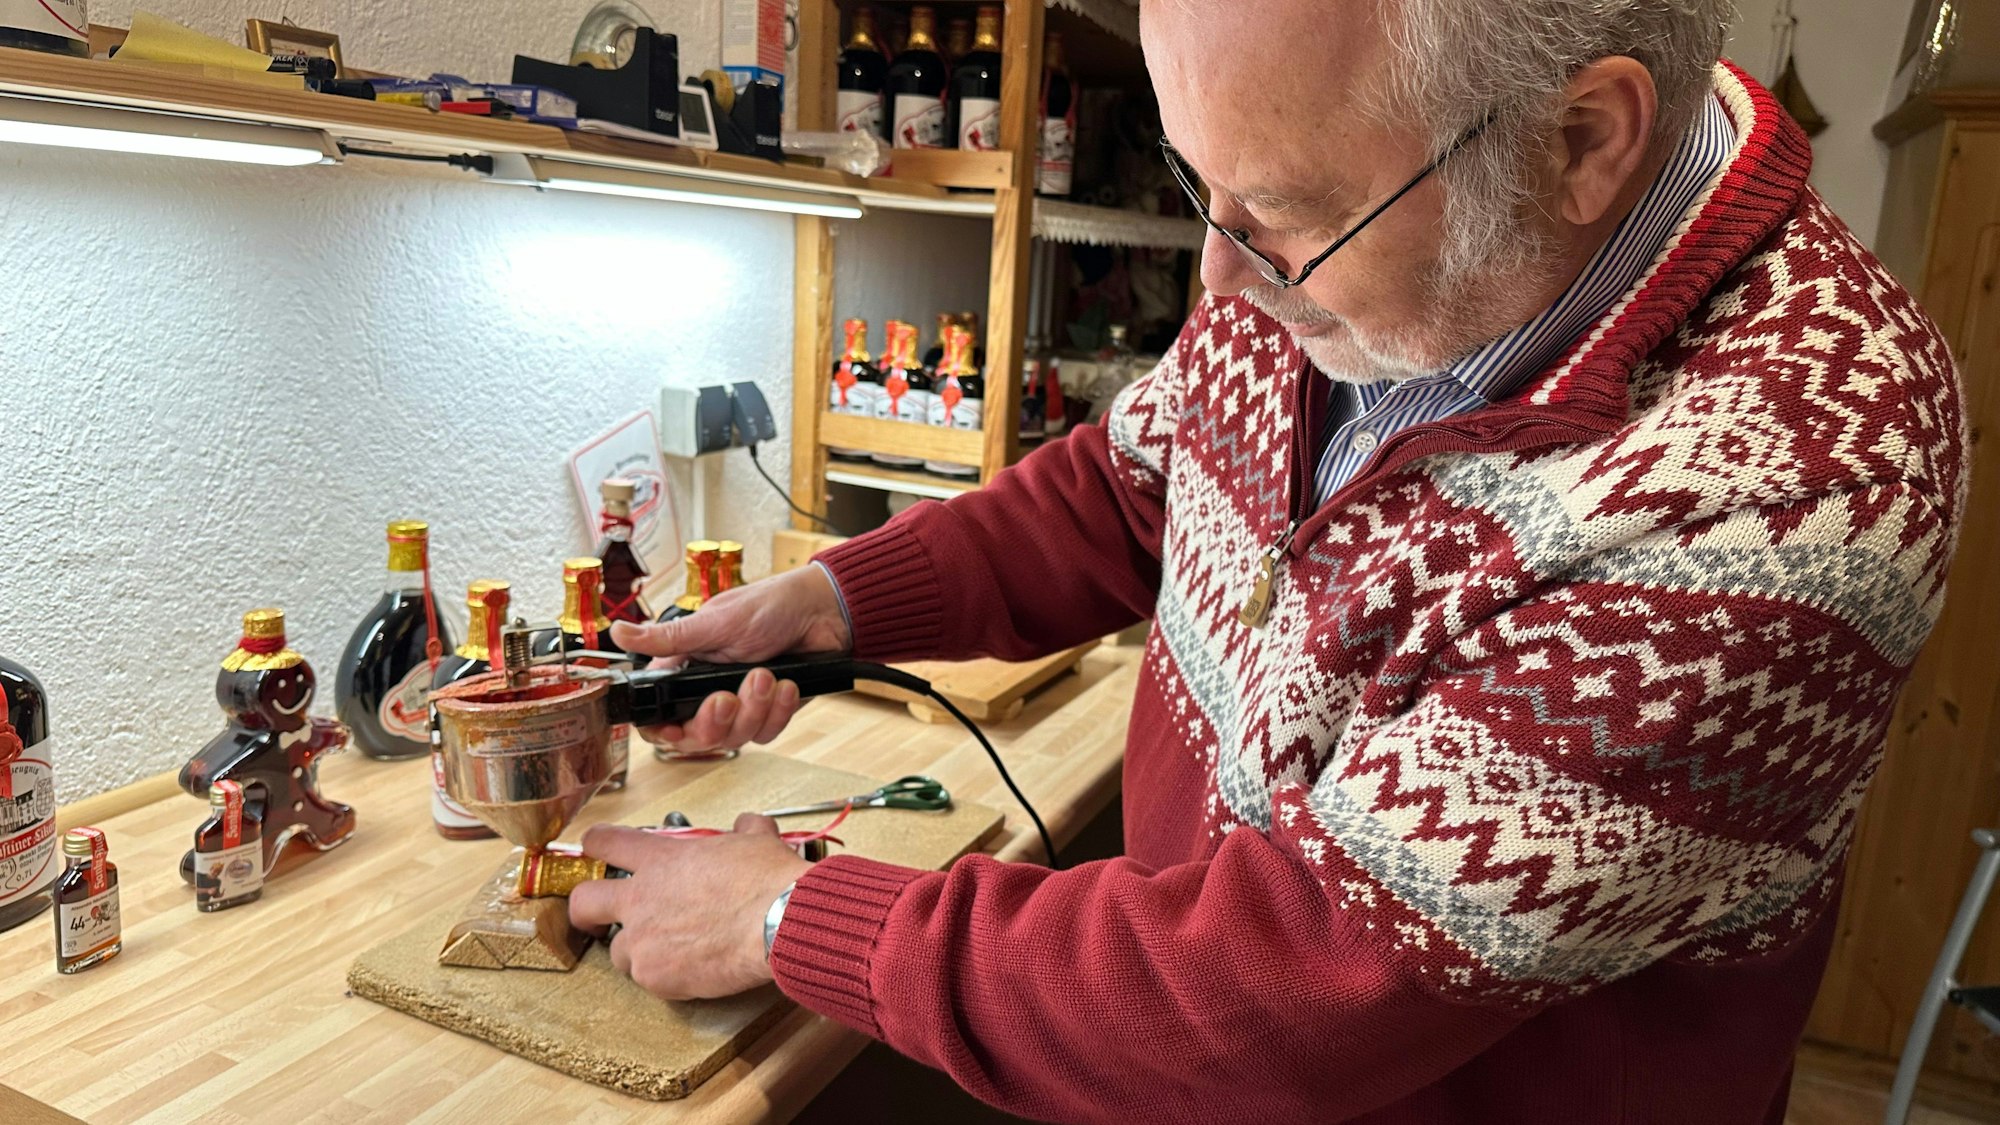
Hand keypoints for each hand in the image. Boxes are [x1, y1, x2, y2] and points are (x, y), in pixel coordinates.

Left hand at [568, 814, 811, 999]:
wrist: (779, 922)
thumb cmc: (767, 881)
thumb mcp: (755, 840)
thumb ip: (743, 831)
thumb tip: (748, 826)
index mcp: (660, 861)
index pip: (604, 843)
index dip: (596, 845)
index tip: (596, 852)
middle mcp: (641, 899)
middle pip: (584, 902)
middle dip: (586, 911)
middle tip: (599, 918)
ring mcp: (643, 941)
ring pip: (617, 952)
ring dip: (638, 952)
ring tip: (669, 952)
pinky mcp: (656, 976)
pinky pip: (648, 980)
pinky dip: (665, 978)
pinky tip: (691, 971)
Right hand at [610, 565, 850, 751]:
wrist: (824, 611)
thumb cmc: (770, 605)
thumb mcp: (714, 621)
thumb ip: (669, 638)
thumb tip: (618, 631)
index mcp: (686, 668)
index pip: (659, 715)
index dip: (663, 732)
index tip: (674, 732)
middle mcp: (710, 691)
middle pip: (697, 737)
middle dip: (714, 722)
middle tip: (726, 698)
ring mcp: (743, 704)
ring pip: (736, 737)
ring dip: (753, 709)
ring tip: (766, 675)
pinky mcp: (772, 712)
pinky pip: (768, 732)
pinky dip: (779, 709)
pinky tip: (787, 685)